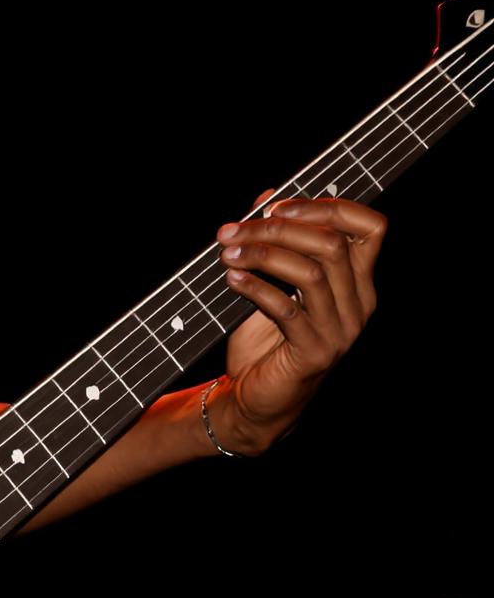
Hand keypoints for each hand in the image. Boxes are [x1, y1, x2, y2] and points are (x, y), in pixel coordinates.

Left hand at [211, 190, 386, 450]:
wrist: (257, 402)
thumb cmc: (266, 342)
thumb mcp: (273, 284)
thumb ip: (278, 241)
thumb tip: (268, 195)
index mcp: (358, 282)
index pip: (371, 227)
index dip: (328, 206)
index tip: (278, 205)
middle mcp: (358, 304)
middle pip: (332, 243)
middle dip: (278, 227)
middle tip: (233, 228)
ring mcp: (340, 330)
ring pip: (311, 272)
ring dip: (262, 254)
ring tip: (226, 251)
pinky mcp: (314, 353)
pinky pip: (287, 309)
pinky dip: (255, 287)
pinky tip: (231, 278)